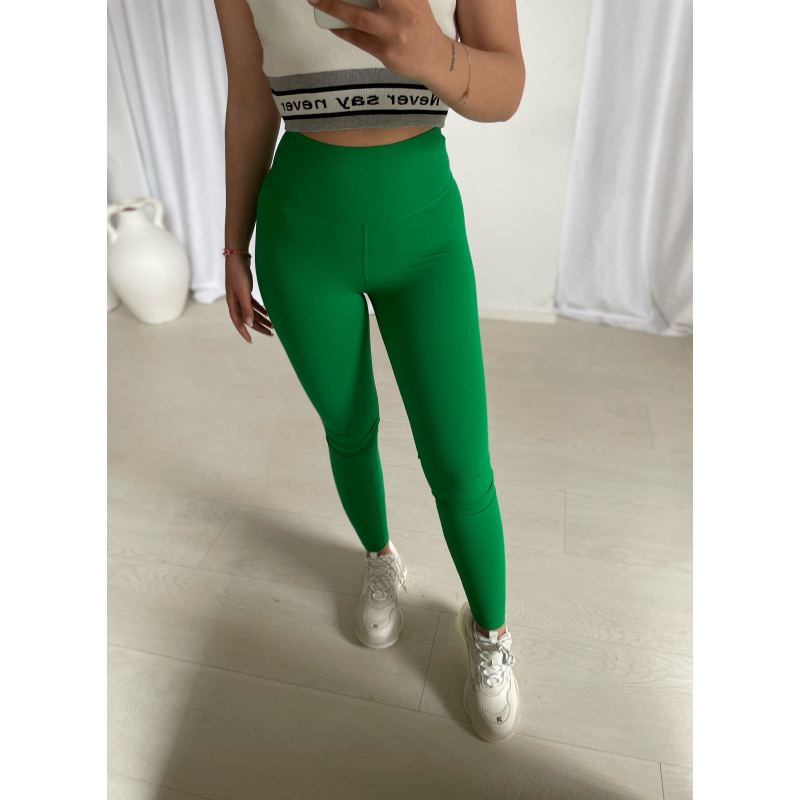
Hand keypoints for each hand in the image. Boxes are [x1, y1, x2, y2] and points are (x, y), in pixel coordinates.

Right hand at [225, 254, 273, 342]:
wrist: (238, 256)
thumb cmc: (239, 274)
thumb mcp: (243, 292)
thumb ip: (247, 308)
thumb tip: (249, 324)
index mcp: (232, 303)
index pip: (238, 322)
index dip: (244, 332)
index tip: (251, 341)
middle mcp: (235, 301)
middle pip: (247, 318)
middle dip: (258, 326)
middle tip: (270, 333)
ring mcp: (240, 296)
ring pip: (251, 311)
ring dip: (261, 318)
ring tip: (272, 325)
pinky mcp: (245, 290)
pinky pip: (253, 304)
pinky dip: (260, 309)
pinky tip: (268, 313)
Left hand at [308, 0, 446, 82]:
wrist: (435, 58)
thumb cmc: (419, 23)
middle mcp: (403, 10)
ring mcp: (394, 33)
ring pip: (357, 16)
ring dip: (332, 7)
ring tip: (315, 1)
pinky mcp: (386, 52)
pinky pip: (358, 38)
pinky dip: (342, 30)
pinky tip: (333, 25)